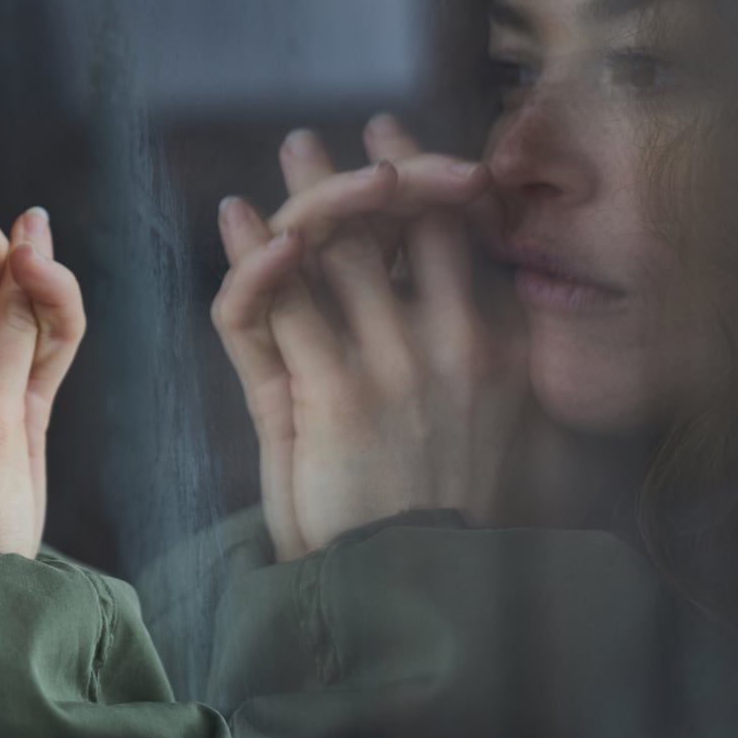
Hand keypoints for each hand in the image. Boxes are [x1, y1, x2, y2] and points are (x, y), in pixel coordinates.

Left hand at [209, 114, 525, 559]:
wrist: (425, 594)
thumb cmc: (448, 517)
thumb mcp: (481, 423)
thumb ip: (459, 353)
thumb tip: (433, 285)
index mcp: (500, 350)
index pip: (462, 236)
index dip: (427, 179)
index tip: (395, 147)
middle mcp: (455, 346)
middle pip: (400, 226)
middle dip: (356, 175)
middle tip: (315, 143)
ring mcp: (393, 367)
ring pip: (334, 251)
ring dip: (302, 195)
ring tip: (285, 155)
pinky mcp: (332, 396)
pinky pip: (274, 301)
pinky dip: (251, 255)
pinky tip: (236, 218)